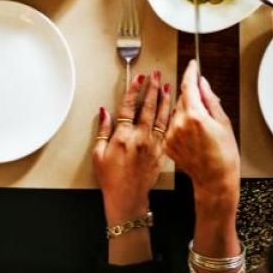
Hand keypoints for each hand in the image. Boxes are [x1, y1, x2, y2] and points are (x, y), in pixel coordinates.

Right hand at [93, 70, 171, 221]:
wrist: (128, 197)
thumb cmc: (111, 178)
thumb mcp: (98, 154)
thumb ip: (102, 130)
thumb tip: (104, 112)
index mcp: (123, 137)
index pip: (129, 107)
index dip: (134, 90)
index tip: (138, 79)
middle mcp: (140, 138)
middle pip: (148, 107)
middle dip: (152, 88)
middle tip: (155, 75)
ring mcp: (152, 145)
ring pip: (161, 117)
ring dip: (164, 100)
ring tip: (167, 86)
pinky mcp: (161, 152)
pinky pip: (167, 130)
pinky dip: (171, 118)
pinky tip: (174, 109)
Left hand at [163, 60, 238, 214]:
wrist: (214, 180)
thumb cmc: (224, 155)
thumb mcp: (223, 122)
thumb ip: (210, 99)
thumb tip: (202, 83)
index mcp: (195, 116)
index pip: (188, 85)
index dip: (190, 72)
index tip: (192, 65)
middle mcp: (179, 124)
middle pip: (182, 98)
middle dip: (192, 98)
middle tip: (205, 110)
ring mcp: (171, 135)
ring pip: (176, 112)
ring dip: (185, 113)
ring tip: (200, 129)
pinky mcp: (167, 144)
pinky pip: (172, 126)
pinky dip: (180, 126)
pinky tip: (192, 138)